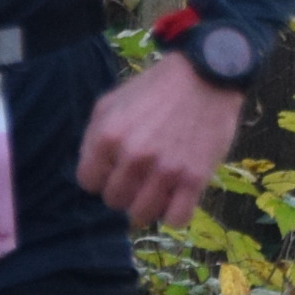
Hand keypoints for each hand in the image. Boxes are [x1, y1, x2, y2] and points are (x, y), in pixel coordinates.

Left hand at [77, 50, 246, 230]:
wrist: (206, 74)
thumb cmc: (156, 88)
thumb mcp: (111, 101)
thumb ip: (93, 137)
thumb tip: (90, 173)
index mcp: (108, 135)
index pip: (88, 182)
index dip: (101, 174)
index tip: (116, 166)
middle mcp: (134, 155)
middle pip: (114, 201)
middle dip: (124, 189)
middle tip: (140, 175)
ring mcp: (165, 169)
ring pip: (141, 215)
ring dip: (147, 205)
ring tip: (157, 188)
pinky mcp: (195, 178)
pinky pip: (176, 220)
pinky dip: (174, 214)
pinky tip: (176, 197)